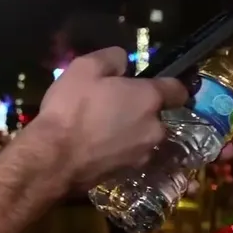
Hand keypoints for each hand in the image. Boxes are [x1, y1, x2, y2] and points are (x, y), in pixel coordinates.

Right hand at [30, 47, 189, 187]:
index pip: (178, 90)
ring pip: (143, 137)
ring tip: (101, 130)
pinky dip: (117, 150)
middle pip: (157, 116)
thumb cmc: (71, 109)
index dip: (168, 85)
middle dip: (140, 110)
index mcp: (149, 98)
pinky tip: (95, 147)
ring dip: (129, 132)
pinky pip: (128, 155)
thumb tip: (123, 61)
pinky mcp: (128, 173)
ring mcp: (143, 154)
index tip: (152, 84)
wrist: (54, 160)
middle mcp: (155, 128)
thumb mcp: (84, 68)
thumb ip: (111, 59)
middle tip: (112, 107)